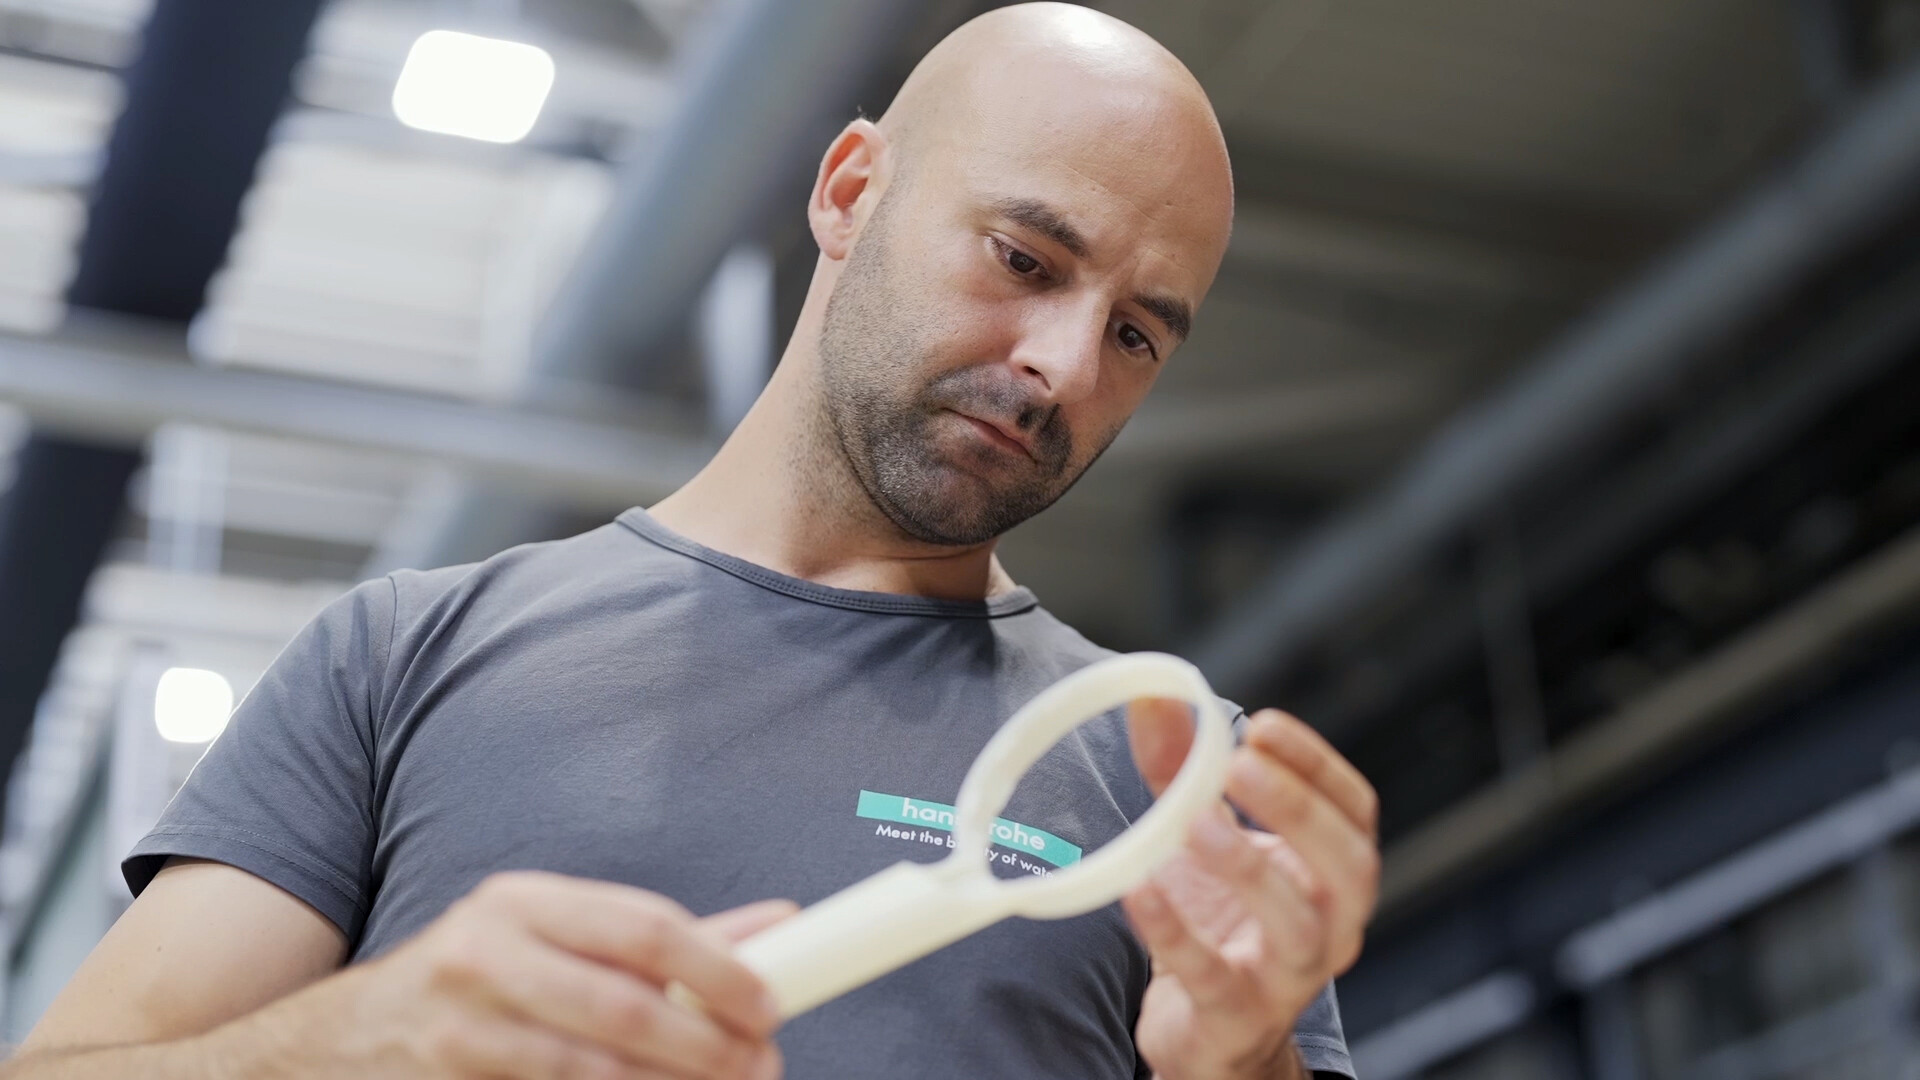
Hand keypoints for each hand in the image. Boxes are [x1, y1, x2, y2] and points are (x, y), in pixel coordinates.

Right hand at [310, 871, 794, 1078]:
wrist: (344, 1039)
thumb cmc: (479, 977)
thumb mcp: (555, 934)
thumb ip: (664, 936)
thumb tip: (783, 925)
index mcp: (521, 901)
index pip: (643, 927)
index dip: (718, 972)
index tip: (770, 1006)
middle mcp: (482, 955)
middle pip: (624, 1008)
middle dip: (706, 1046)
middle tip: (759, 1064)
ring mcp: (458, 1031)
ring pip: (592, 1072)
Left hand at [1121, 702, 1379, 1079]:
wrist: (1208, 1030)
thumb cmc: (1219, 919)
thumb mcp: (1204, 836)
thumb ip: (1183, 768)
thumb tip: (1152, 694)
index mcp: (1332, 874)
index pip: (1355, 810)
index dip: (1317, 766)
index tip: (1262, 726)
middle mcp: (1330, 927)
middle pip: (1349, 867)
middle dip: (1299, 810)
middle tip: (1238, 766)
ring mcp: (1288, 980)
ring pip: (1298, 929)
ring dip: (1249, 869)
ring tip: (1194, 826)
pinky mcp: (1235, 1019)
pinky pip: (1214, 978)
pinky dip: (1178, 931)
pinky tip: (1141, 886)